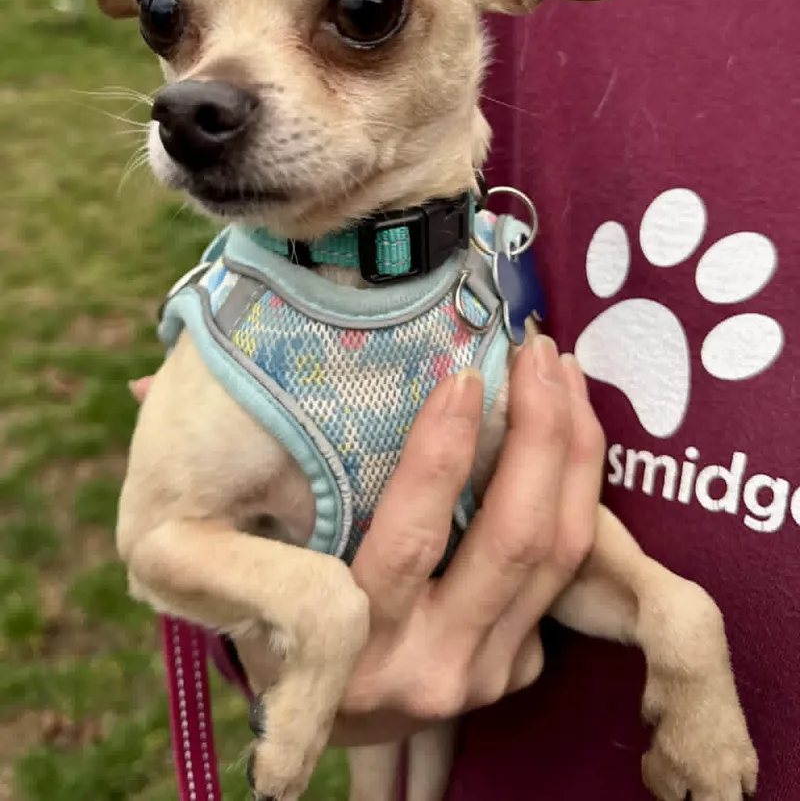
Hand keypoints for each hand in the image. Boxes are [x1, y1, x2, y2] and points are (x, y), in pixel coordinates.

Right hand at [129, 335, 605, 746]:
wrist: (316, 703)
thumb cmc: (255, 605)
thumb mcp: (212, 558)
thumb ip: (213, 475)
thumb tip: (145, 382)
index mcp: (342, 645)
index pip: (409, 541)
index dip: (442, 452)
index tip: (461, 374)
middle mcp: (421, 673)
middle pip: (509, 541)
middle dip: (536, 432)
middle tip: (534, 350)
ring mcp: (479, 678)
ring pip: (556, 554)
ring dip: (572, 450)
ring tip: (561, 371)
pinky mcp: (515, 671)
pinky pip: (571, 574)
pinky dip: (580, 490)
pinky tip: (572, 425)